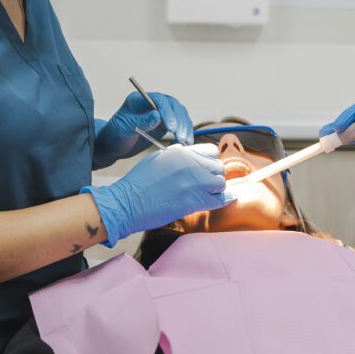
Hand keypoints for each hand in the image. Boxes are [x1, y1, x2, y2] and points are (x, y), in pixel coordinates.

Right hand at [82, 143, 232, 245]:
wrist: (127, 203)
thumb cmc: (139, 182)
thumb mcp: (157, 158)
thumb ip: (177, 154)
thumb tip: (189, 154)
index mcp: (181, 152)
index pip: (211, 151)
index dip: (210, 160)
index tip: (206, 169)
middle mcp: (190, 164)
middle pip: (218, 166)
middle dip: (214, 175)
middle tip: (206, 184)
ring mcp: (193, 183)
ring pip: (221, 183)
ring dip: (216, 189)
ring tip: (208, 193)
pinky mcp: (192, 202)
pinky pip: (219, 200)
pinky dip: (224, 200)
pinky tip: (227, 199)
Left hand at [98, 91, 194, 161]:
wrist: (114, 145)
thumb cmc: (114, 135)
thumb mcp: (124, 129)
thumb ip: (141, 122)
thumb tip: (158, 115)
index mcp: (139, 100)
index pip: (159, 100)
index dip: (167, 112)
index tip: (171, 128)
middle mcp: (152, 103)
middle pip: (173, 106)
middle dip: (179, 121)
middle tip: (180, 137)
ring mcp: (160, 113)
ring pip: (180, 114)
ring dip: (185, 127)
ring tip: (185, 141)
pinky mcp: (165, 123)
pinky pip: (180, 124)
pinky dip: (185, 132)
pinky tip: (186, 142)